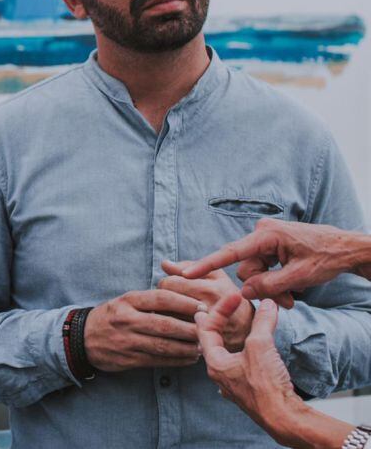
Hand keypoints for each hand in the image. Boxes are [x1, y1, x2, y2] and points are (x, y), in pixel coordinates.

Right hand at [84, 289, 204, 372]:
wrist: (81, 338)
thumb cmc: (110, 316)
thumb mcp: (125, 301)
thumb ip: (150, 300)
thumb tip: (184, 299)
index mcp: (128, 301)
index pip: (161, 298)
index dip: (185, 302)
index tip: (203, 307)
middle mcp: (127, 320)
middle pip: (165, 324)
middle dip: (191, 328)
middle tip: (209, 329)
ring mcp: (127, 341)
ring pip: (164, 345)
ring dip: (187, 347)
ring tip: (202, 346)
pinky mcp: (128, 359)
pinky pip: (157, 361)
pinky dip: (176, 360)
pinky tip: (188, 358)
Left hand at [160, 260, 253, 350]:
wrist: (248, 329)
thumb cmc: (229, 298)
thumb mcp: (216, 277)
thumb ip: (191, 267)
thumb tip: (165, 264)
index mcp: (210, 290)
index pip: (170, 283)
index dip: (165, 283)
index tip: (169, 286)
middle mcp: (207, 309)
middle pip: (165, 300)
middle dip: (162, 298)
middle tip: (167, 299)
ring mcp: (204, 329)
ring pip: (166, 317)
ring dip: (164, 313)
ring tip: (172, 311)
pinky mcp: (201, 343)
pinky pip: (174, 333)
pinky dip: (172, 328)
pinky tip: (177, 324)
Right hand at [180, 219, 370, 308]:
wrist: (349, 249)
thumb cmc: (328, 258)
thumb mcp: (299, 277)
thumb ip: (268, 285)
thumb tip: (244, 292)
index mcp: (266, 235)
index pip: (230, 253)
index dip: (206, 264)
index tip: (186, 272)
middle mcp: (262, 234)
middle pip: (247, 269)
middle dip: (264, 287)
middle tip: (289, 301)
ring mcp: (267, 240)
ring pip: (256, 272)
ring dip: (273, 288)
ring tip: (295, 297)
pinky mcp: (273, 246)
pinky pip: (264, 268)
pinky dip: (277, 281)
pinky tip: (294, 288)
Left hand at [195, 296, 303, 444]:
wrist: (284, 418)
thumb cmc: (267, 385)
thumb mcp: (261, 346)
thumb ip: (262, 322)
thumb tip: (268, 303)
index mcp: (215, 363)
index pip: (206, 329)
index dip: (219, 309)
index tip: (234, 297)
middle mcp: (220, 375)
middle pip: (211, 343)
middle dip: (213, 325)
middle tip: (210, 311)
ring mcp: (234, 385)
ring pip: (224, 357)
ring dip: (226, 341)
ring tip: (224, 330)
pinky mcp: (249, 391)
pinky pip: (238, 368)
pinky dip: (239, 355)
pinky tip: (240, 357)